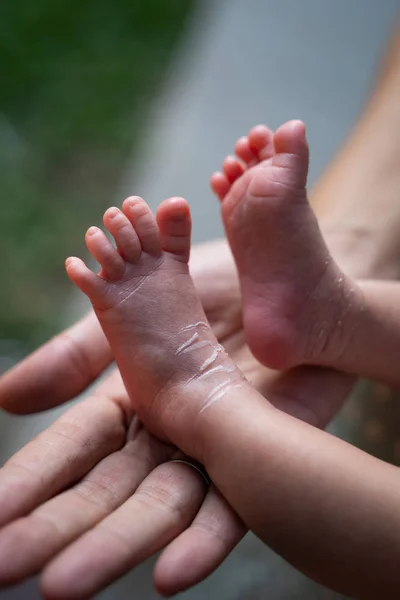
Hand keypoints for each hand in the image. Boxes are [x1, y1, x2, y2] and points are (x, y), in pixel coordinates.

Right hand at [0, 240, 354, 597]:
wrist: (290, 281)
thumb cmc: (213, 290)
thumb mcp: (138, 310)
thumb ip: (79, 356)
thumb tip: (6, 398)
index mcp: (134, 401)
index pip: (76, 448)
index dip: (34, 478)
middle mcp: (170, 434)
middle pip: (109, 489)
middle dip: (58, 527)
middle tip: (6, 565)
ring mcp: (216, 449)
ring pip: (163, 506)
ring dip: (117, 545)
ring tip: (64, 584)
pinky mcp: (266, 454)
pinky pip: (237, 505)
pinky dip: (205, 539)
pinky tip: (171, 575)